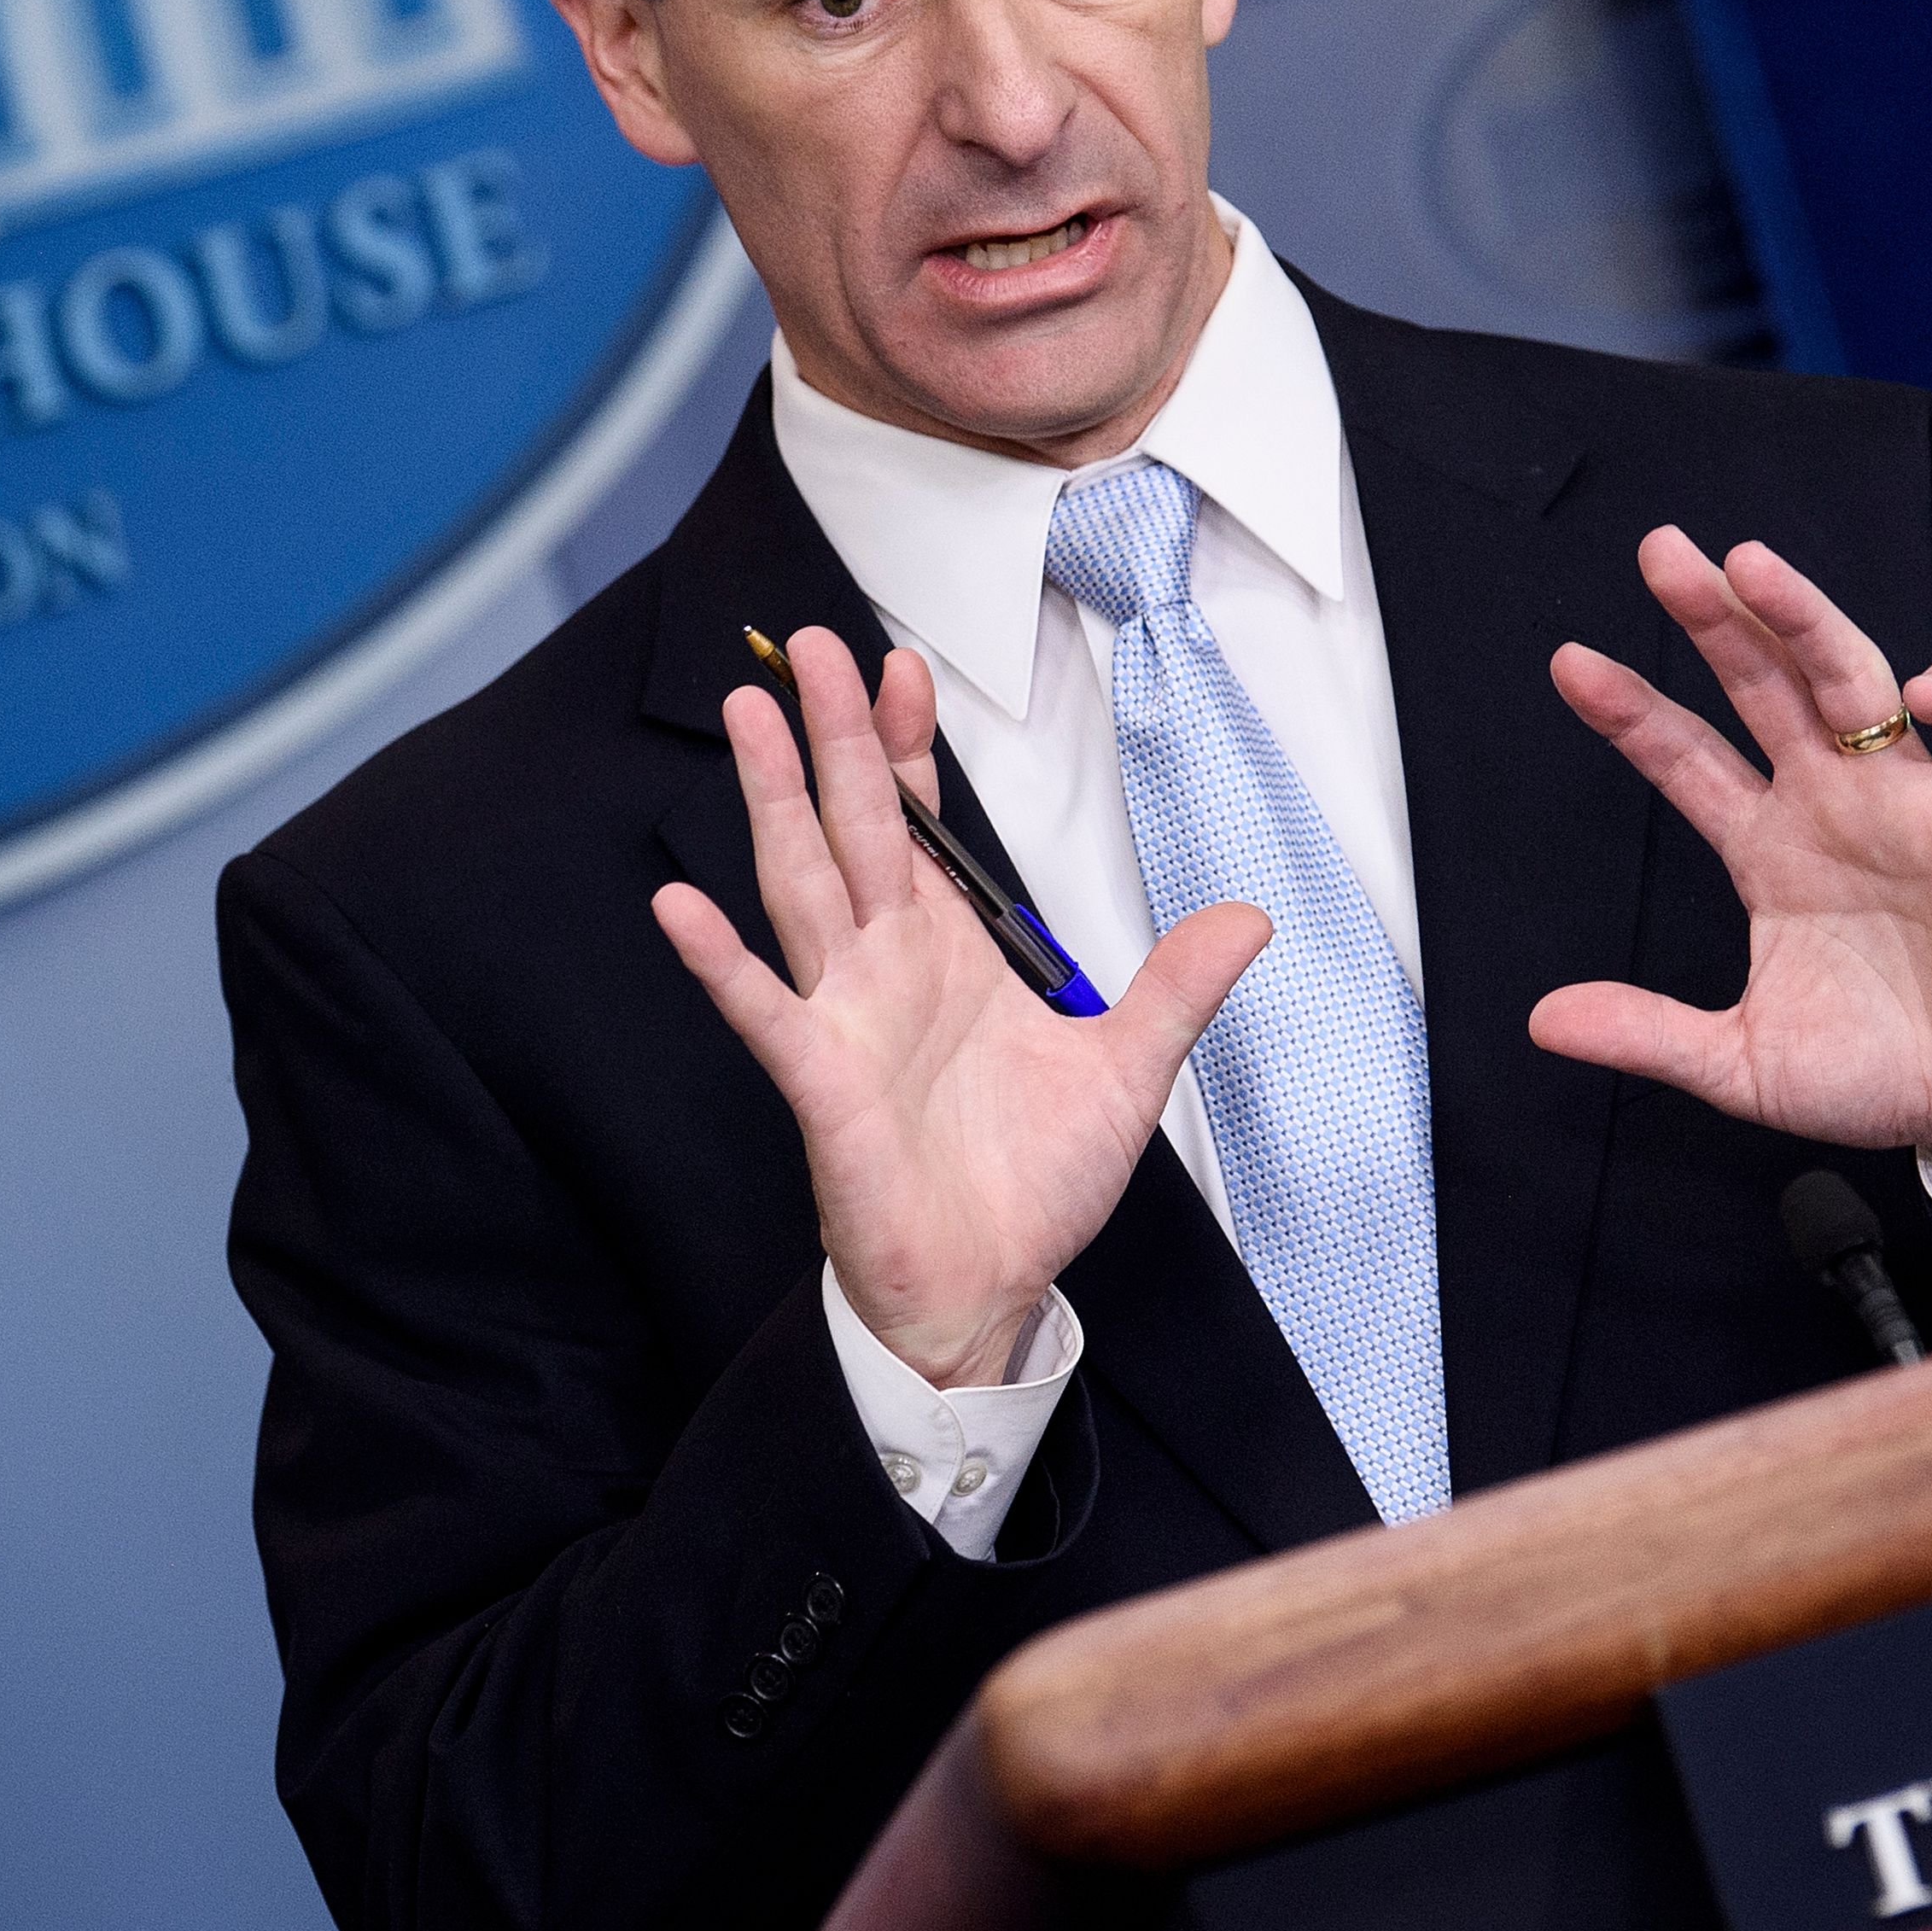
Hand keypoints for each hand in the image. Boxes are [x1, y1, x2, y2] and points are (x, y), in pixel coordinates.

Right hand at [653, 628, 1268, 1387]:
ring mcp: (846, 1016)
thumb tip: (1251, 919)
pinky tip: (680, 908)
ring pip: (800, 883)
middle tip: (809, 641)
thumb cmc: (1030, 1185)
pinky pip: (762, 1010)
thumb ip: (1178, 989)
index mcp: (950, 952)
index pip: (921, 825)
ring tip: (745, 715)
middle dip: (834, 732)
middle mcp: (886, 966)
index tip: (898, 666)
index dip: (906, 743)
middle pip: (854, 823)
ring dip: (771, 799)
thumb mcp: (1128, 1071)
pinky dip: (719, 962)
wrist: (990, 1289)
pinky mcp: (822, 1082)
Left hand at [1531, 528, 1931, 1177]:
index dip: (1632, 711)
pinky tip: (1923, 687)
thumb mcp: (1742, 1064)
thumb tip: (1543, 1021)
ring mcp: (1904, 802)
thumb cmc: (1881, 1077)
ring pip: (1853, 679)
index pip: (1686, 758)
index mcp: (1767, 850)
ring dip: (1805, 619)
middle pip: (1762, 687)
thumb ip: (1649, 1034)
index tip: (1569, 662)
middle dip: (1713, 619)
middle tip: (1661, 550)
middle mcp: (1829, 806)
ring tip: (1749, 563)